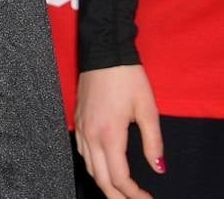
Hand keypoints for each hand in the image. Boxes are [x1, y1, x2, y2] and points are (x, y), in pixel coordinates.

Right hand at [75, 65, 163, 198]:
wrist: (104, 53)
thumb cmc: (127, 78)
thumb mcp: (148, 110)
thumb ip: (153, 142)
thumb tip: (159, 168)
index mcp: (109, 134)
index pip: (119, 176)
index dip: (134, 194)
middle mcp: (91, 135)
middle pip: (100, 177)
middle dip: (116, 196)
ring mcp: (81, 128)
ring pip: (89, 166)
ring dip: (104, 183)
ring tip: (120, 192)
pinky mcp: (78, 120)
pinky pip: (83, 152)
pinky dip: (93, 166)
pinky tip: (103, 167)